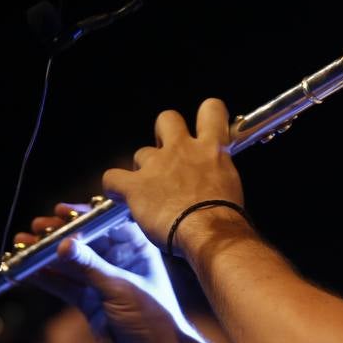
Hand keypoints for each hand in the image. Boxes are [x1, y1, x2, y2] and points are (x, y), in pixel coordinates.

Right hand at [19, 207, 201, 342]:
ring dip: (47, 255)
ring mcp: (103, 282)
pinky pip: (65, 285)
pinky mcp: (90, 302)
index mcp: (138, 250)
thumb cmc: (152, 317)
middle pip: (85, 242)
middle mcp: (120, 262)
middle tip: (36, 227)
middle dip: (60, 234)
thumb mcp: (119, 288)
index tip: (61, 210)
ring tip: (22, 245)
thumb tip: (62, 244)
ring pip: (71, 264)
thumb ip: (89, 267)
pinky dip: (47, 279)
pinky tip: (28, 270)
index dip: (84, 216)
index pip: (108, 225)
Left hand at [102, 98, 244, 248]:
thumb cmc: (224, 216)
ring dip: (144, 169)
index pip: (211, 110)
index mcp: (211, 148)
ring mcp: (157, 165)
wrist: (209, 232)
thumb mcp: (229, 184)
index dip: (206, 114)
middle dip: (164, 133)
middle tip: (168, 154)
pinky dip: (115, 186)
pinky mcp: (136, 185)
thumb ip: (216, 171)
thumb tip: (210, 176)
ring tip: (150, 191)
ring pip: (141, 154)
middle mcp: (183, 149)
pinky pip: (113, 178)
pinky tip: (121, 195)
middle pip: (167, 118)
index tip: (203, 127)